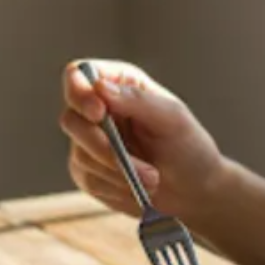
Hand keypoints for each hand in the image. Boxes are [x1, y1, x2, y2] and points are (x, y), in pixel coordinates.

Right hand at [60, 60, 224, 221]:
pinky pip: (88, 179)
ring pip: (81, 154)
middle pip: (71, 119)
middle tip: (139, 168)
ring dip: (119, 173)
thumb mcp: (172, 119)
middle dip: (104, 147)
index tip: (99, 113)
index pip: (78, 74)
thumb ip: (137, 100)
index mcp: (120, 84)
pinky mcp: (88, 170)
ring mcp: (89, 141)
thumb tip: (100, 87)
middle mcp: (99, 109)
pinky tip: (137, 189)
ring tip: (153, 180)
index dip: (80, 93)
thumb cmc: (188, 147)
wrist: (193, 191)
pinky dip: (115, 187)